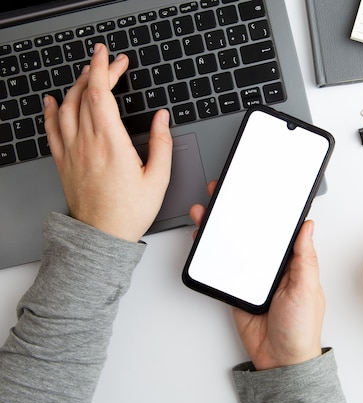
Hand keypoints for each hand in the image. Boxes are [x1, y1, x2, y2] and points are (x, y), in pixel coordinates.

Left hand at [44, 43, 172, 241]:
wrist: (102, 236)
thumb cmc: (130, 211)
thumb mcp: (158, 178)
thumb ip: (161, 143)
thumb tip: (162, 118)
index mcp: (112, 144)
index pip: (102, 95)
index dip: (105, 70)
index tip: (110, 55)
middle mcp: (87, 144)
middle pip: (85, 95)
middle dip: (97, 71)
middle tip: (109, 60)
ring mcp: (72, 151)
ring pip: (67, 107)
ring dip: (77, 85)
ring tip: (88, 74)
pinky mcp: (63, 162)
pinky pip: (51, 128)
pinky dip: (51, 110)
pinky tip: (53, 100)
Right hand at [190, 182, 324, 369]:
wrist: (280, 360)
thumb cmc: (301, 328)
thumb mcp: (306, 289)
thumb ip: (305, 258)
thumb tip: (308, 226)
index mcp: (292, 261)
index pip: (278, 228)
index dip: (267, 209)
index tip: (256, 190)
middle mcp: (271, 265)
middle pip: (252, 232)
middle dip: (236, 211)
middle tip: (222, 192)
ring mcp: (252, 276)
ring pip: (233, 245)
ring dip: (219, 228)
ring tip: (206, 211)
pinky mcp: (236, 288)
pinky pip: (221, 267)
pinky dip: (210, 253)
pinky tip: (202, 239)